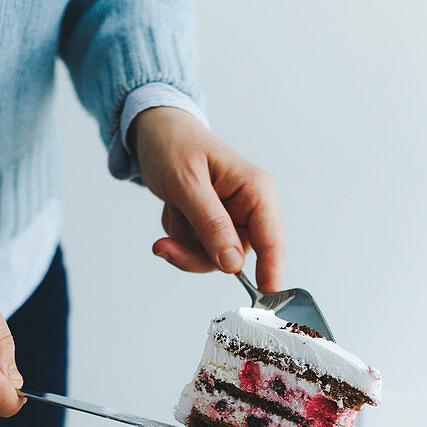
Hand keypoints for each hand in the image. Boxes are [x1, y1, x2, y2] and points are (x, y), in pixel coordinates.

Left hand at [130, 106, 284, 291]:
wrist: (155, 133)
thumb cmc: (174, 145)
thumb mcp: (187, 183)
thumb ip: (210, 224)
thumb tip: (231, 263)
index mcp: (256, 190)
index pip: (271, 238)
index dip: (271, 268)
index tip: (267, 294)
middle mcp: (249, 207)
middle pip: (233, 257)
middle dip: (196, 253)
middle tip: (165, 245)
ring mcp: (231, 219)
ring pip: (212, 258)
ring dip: (183, 242)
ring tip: (172, 208)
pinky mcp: (214, 226)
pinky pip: (197, 249)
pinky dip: (178, 235)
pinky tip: (174, 209)